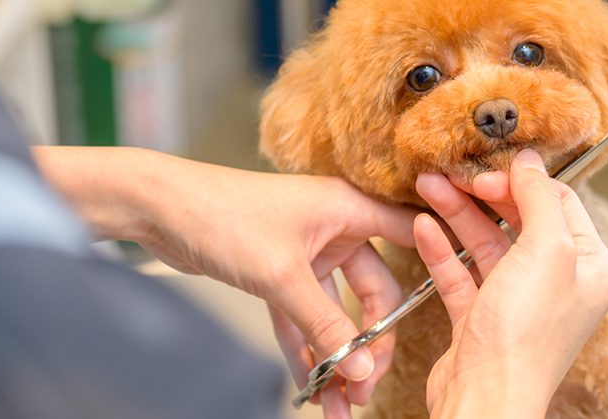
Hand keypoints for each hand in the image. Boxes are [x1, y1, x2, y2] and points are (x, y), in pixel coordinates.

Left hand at [32, 146, 418, 416]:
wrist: (158, 208)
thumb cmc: (221, 214)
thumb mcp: (281, 275)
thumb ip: (325, 323)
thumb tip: (361, 366)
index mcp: (347, 208)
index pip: (409, 235)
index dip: (432, 268)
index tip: (449, 308)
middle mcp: (334, 227)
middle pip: (373, 292)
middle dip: (370, 343)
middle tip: (365, 386)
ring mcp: (306, 252)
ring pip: (335, 312)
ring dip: (337, 355)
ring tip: (339, 402)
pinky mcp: (279, 272)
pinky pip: (302, 318)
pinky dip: (306, 348)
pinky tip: (309, 385)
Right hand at [413, 149, 607, 417]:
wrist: (485, 396)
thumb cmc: (524, 338)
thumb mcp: (546, 251)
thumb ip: (540, 199)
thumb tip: (532, 163)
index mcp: (588, 268)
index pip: (560, 204)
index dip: (526, 180)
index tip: (496, 164)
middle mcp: (555, 284)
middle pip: (519, 220)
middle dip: (485, 193)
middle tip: (458, 173)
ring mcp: (516, 301)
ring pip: (486, 243)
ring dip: (457, 213)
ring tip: (430, 186)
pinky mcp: (480, 318)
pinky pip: (460, 272)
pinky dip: (442, 248)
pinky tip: (424, 226)